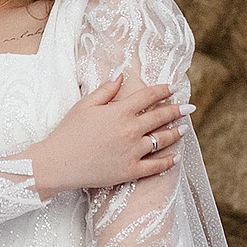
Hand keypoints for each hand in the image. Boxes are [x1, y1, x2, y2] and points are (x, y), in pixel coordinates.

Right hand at [30, 73, 184, 196]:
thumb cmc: (68, 132)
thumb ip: (106, 90)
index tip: (174, 87)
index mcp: (120, 111)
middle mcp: (130, 130)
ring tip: (183, 129)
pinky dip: (168, 162)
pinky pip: (155, 166)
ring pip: (161, 140)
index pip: (148, 96)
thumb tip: (121, 75)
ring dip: (175, 133)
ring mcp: (132, 151)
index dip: (164, 90)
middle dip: (176, 110)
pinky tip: (175, 157)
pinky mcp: (130, 171)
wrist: (58, 163)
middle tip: (189, 108)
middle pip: (160, 117)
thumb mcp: (85, 105)